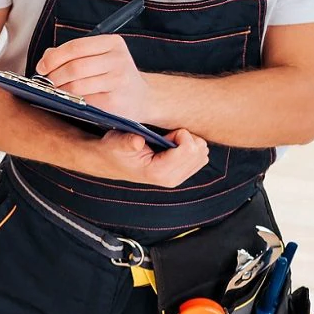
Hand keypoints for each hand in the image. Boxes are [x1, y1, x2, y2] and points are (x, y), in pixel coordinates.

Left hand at [36, 35, 152, 121]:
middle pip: (74, 67)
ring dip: (60, 90)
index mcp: (112, 43)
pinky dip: (72, 101)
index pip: (75, 47)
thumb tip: (46, 58)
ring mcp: (118, 80)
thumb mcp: (99, 57)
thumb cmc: (114, 75)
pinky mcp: (115, 101)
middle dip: (54, 76)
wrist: (142, 97)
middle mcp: (118, 59)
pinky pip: (84, 101)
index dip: (54, 58)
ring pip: (76, 85)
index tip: (42, 66)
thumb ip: (73, 54)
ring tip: (56, 91)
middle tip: (47, 82)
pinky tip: (69, 101)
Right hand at [91, 128, 210, 186]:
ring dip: (189, 143)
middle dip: (186, 138)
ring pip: (203, 154)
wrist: (110, 161)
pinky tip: (174, 148)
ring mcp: (177, 179)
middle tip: (166, 138)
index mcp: (158, 172)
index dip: (179, 134)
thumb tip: (138, 142)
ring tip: (169, 143)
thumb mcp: (116, 142)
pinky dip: (191, 148)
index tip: (164, 135)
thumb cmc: (114, 148)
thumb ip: (128, 142)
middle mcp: (171, 179)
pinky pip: (201, 158)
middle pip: (200, 151)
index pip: (189, 149)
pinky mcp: (181, 175)